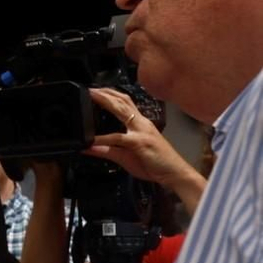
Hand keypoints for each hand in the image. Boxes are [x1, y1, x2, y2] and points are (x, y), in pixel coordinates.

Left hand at [84, 89, 204, 193]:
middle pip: (123, 101)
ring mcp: (141, 131)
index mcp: (139, 123)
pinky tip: (92, 139)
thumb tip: (86, 148)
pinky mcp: (140, 142)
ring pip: (122, 111)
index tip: (95, 90)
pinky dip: (103, 138)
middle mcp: (141, 123)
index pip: (125, 102)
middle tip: (90, 88)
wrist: (175, 174)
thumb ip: (106, 151)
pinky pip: (118, 138)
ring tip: (91, 97)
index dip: (111, 95)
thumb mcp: (125, 157)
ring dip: (106, 102)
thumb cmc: (154, 164)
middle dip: (106, 92)